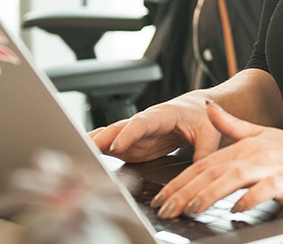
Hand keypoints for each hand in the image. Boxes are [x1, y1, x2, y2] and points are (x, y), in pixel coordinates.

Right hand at [89, 91, 222, 162]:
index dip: (128, 134)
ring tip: (74, 151)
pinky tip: (81, 156)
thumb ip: (204, 152)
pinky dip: (96, 150)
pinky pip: (111, 147)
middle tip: (84, 150)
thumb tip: (201, 172)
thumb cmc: (202, 117)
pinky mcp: (133, 145)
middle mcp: (144, 122)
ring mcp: (136, 134)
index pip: (142, 123)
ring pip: (111, 137)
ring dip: (93, 143)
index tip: (116, 146)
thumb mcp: (209, 134)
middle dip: (101, 138)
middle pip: (119, 129)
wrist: (198, 110)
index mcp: (163, 115)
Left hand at [151, 101, 282, 218]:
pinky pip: (265, 189)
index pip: (204, 163)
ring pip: (233, 177)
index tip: (162, 197)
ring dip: (210, 193)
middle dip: (186, 191)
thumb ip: (231, 124)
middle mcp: (254, 153)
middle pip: (213, 171)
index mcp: (244, 144)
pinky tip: (237, 209)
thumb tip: (209, 107)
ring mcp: (271, 166)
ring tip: (192, 208)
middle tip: (166, 208)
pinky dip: (250, 198)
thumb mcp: (261, 133)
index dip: (180, 180)